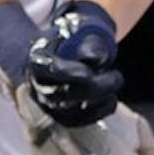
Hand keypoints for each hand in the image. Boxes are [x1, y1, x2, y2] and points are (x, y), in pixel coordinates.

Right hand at [26, 0, 121, 126]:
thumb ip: (90, 42)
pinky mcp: (61, 117)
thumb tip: (96, 59)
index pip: (46, 69)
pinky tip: (111, 98)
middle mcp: (37, 85)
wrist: (64, 54)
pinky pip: (77, 121)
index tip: (89, 72)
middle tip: (116, 77)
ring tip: (114, 84)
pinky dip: (97, 113)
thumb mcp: (83, 32)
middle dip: (91, 88)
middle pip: (58, 94)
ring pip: (68, 111)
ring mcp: (47, 104)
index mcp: (37, 59)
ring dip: (97, 101)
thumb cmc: (74, 40)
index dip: (66, 72)